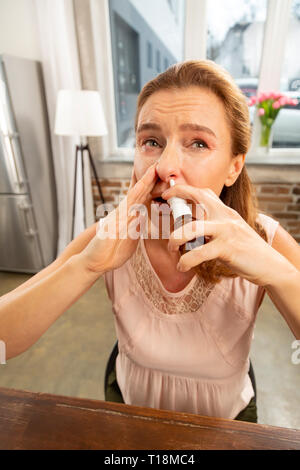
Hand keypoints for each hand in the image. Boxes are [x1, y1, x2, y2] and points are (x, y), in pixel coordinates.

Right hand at [79, 163, 156, 273]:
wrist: (94, 260)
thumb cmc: (111, 252)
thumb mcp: (129, 240)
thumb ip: (135, 228)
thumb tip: (142, 219)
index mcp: (128, 217)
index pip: (142, 199)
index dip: (151, 187)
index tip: (163, 176)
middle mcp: (123, 214)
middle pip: (138, 193)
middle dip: (148, 179)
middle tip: (158, 165)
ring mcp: (118, 218)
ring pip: (133, 197)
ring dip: (143, 184)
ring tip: (151, 172)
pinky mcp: (113, 225)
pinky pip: (125, 212)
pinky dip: (133, 201)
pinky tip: (140, 192)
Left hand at [161, 184, 283, 285]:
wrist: (269, 265)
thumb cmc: (245, 250)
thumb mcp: (229, 231)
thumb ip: (212, 226)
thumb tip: (189, 226)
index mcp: (225, 211)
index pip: (203, 191)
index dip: (183, 189)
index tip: (167, 193)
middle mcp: (225, 216)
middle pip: (198, 198)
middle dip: (176, 198)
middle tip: (161, 208)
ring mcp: (226, 231)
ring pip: (192, 228)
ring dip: (175, 238)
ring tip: (171, 247)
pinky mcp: (227, 248)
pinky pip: (199, 253)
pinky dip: (186, 260)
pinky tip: (182, 266)